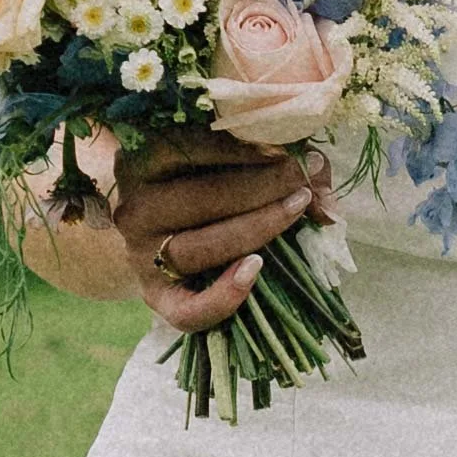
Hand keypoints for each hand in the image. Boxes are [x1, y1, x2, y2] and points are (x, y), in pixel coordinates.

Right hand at [112, 129, 334, 332]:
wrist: (147, 224)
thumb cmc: (196, 177)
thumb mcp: (220, 155)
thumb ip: (273, 154)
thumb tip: (318, 172)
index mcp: (145, 160)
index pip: (197, 147)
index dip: (252, 146)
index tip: (295, 147)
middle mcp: (137, 207)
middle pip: (204, 197)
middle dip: (266, 185)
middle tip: (307, 178)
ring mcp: (142, 256)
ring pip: (201, 246)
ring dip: (258, 227)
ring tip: (298, 209)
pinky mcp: (154, 297)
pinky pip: (186, 310)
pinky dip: (223, 297)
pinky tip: (255, 271)